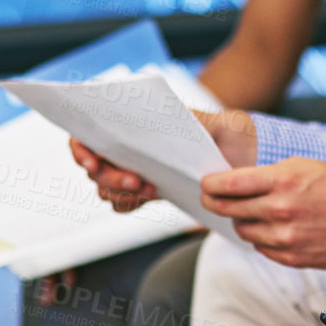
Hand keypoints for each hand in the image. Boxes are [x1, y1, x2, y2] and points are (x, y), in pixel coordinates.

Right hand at [68, 109, 253, 211]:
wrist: (244, 158)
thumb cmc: (230, 131)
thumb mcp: (218, 122)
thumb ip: (201, 122)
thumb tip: (177, 122)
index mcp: (135, 123)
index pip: (88, 133)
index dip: (81, 149)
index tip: (93, 163)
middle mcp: (129, 146)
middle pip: (94, 167)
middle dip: (110, 178)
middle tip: (137, 182)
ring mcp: (135, 168)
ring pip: (105, 188)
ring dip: (120, 193)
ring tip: (151, 189)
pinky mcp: (146, 189)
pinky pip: (122, 203)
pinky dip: (130, 203)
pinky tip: (152, 196)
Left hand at [199, 158, 325, 269]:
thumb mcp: (305, 165)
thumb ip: (268, 175)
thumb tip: (234, 184)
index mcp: (283, 181)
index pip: (227, 185)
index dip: (209, 184)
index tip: (205, 183)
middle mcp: (280, 211)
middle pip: (227, 209)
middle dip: (215, 201)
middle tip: (212, 197)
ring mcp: (285, 238)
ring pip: (243, 230)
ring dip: (242, 220)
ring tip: (255, 211)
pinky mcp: (292, 258)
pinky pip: (261, 248)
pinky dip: (262, 237)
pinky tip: (276, 227)